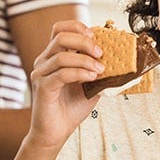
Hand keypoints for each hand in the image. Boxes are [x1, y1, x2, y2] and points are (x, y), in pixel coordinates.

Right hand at [26, 20, 104, 149]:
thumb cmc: (71, 108)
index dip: (77, 27)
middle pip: (60, 36)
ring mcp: (41, 74)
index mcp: (53, 56)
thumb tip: (118, 58)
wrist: (56, 132)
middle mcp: (44, 61)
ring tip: (100, 70)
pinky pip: (62, 74)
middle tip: (101, 52)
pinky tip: (91, 78)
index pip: (59, 29)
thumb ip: (97, 69)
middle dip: (84, 41)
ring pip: (62, 55)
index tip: (95, 36)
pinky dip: (79, 73)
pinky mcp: (43, 87)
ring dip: (85, 60)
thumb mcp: (90, 84)